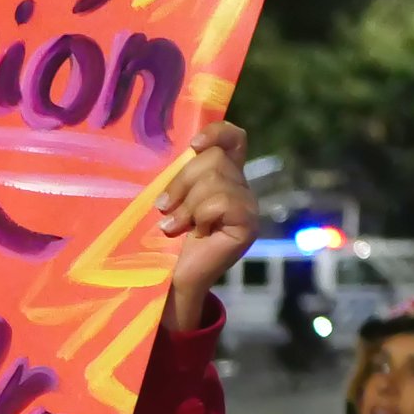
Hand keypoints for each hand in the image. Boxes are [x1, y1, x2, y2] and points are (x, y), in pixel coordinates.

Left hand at [157, 121, 258, 331]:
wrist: (173, 280)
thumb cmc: (167, 241)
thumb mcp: (174, 200)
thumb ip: (184, 175)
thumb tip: (188, 149)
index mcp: (224, 177)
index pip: (233, 139)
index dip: (216, 133)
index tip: (193, 145)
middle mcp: (241, 188)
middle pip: (214, 158)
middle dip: (182, 182)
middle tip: (165, 208)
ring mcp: (248, 206)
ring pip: (215, 179)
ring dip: (187, 204)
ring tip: (177, 226)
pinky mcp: (248, 224)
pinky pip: (221, 201)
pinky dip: (200, 216)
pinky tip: (196, 234)